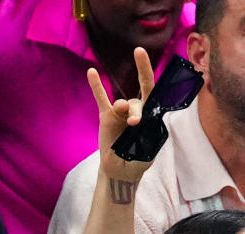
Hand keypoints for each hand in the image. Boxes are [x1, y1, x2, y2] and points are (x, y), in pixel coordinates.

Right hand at [87, 47, 157, 182]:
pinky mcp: (107, 117)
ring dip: (122, 108)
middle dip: (137, 110)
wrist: (120, 170)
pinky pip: (101, 99)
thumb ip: (144, 142)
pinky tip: (92, 72)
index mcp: (151, 118)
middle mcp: (137, 112)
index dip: (146, 73)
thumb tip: (137, 125)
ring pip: (122, 103)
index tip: (139, 52)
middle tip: (134, 123)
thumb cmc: (136, 162)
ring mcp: (121, 113)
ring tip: (127, 122)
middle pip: (138, 101)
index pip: (153, 93)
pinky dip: (97, 86)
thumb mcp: (145, 156)